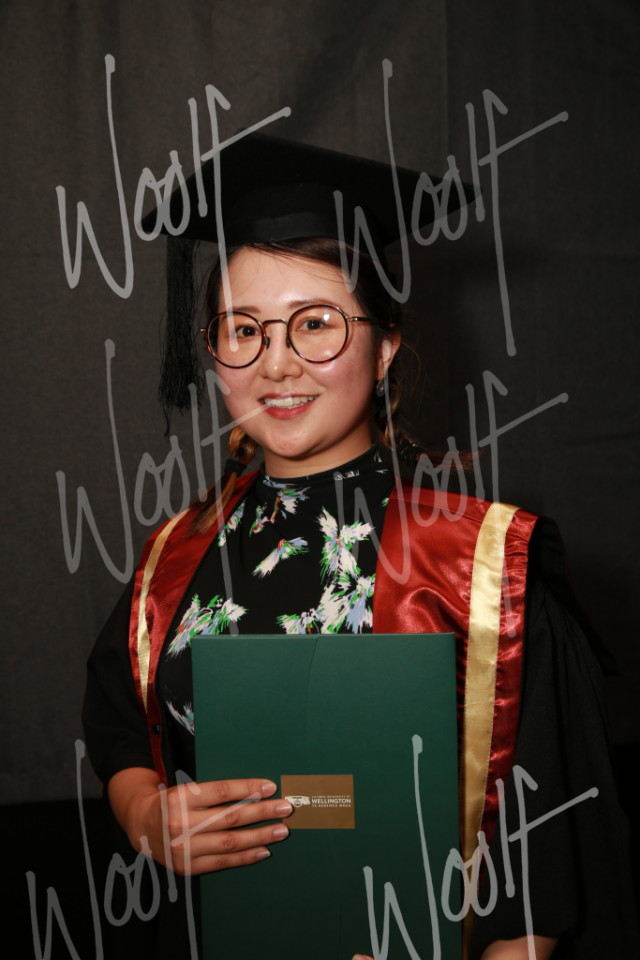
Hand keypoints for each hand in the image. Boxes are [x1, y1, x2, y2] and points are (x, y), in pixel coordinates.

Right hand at [108, 767, 292, 874]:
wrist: (141, 826)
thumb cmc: (172, 802)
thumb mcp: (187, 788)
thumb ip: (216, 792)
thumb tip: (256, 791)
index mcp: (181, 797)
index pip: (221, 791)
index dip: (248, 789)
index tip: (271, 787)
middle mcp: (180, 823)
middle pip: (229, 817)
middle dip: (262, 813)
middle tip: (285, 808)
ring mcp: (183, 848)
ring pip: (229, 842)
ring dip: (259, 836)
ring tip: (281, 830)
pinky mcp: (187, 867)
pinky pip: (222, 862)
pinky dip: (245, 857)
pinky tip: (264, 850)